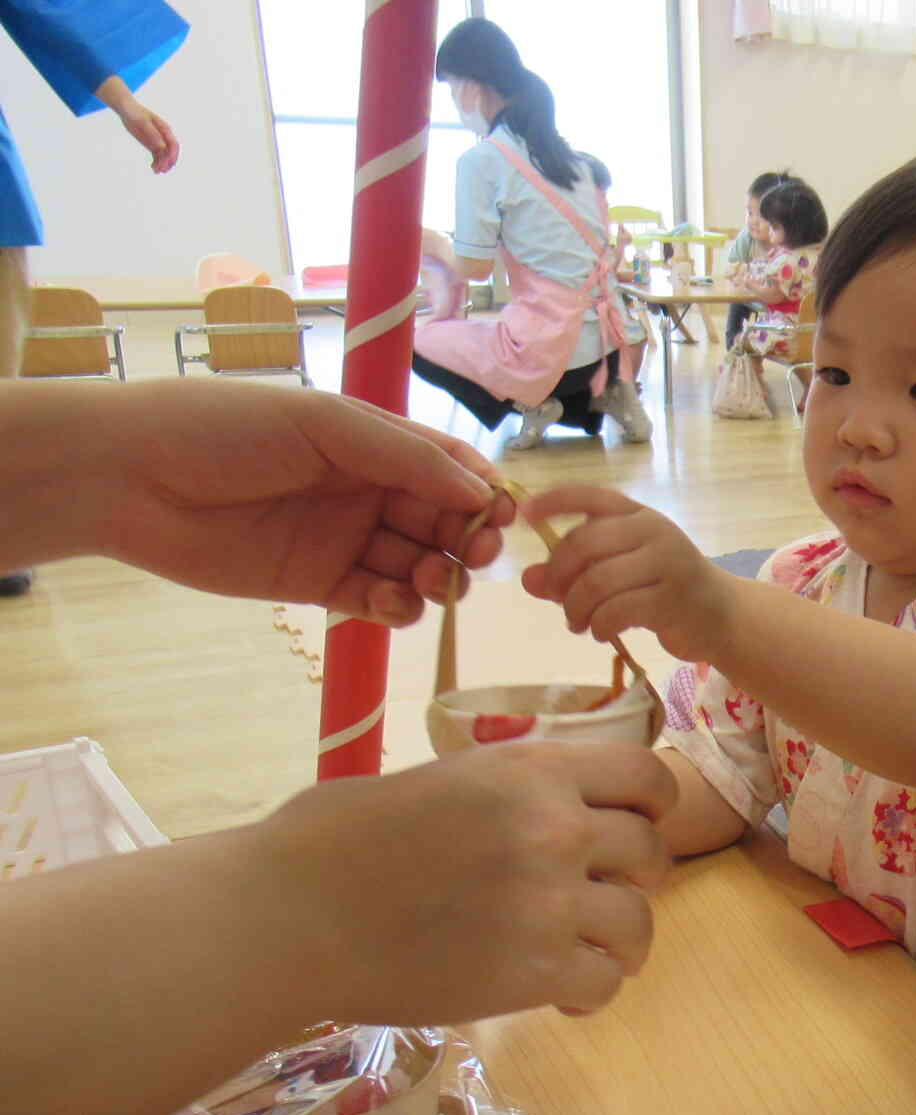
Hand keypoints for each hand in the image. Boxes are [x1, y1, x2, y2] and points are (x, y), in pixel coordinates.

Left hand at [66, 380, 501, 621]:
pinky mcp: (318, 585)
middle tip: (473, 558)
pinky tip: (389, 602)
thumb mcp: (324, 423)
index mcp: (371, 443)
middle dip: (466, 541)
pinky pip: (378, 603)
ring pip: (418, 568)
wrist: (132, 476)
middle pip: (442, 522)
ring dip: (437, 579)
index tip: (502, 515)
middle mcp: (366, 491)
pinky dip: (397, 609)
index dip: (481, 491)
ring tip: (430, 583)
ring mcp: (345, 541)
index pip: (448, 467)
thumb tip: (481, 491)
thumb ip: (405, 457)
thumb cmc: (224, 428)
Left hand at [114, 96, 177, 172]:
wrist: (126, 109)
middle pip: (171, 152)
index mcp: (165, 129)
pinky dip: (156, 162)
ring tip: (156, 171)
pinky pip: (157, 156)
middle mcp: (164, 136)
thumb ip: (153, 134)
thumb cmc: (134, 112)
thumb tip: (162, 147)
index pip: (174, 144)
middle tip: (162, 170)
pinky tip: (153, 168)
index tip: (168, 163)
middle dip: (168, 162)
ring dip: (162, 164)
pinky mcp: (151, 144)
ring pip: (164, 155)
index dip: (173, 154)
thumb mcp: (142, 122)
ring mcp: (158, 141)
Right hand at [253, 742, 678, 1021]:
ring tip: (586, 953)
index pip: (646, 776)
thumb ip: (508, 792)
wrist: (288, 916)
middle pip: (650, 854)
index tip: (636, 828)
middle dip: (633, 879)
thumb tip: (549, 806)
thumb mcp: (437, 779)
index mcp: (529, 770)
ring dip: (619, 943)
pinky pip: (604, 983)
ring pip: (638, 925)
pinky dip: (589, 992)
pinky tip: (559, 995)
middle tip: (597, 897)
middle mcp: (553, 828)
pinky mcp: (534, 971)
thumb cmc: (334, 841)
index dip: (652, 807)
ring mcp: (549, 901)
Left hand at [519, 487, 734, 660]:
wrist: (721, 616)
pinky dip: (599, 625)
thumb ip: (573, 573)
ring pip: (597, 581)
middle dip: (559, 575)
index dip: (554, 501)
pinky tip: (600, 632)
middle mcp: (652, 530)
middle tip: (557, 599)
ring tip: (577, 624)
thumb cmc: (664, 588)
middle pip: (584, 543)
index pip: (590, 496)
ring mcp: (665, 563)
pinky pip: (617, 611)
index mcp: (637, 515)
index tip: (526, 515)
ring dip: (576, 608)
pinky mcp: (671, 599)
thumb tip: (529, 579)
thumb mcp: (618, 573)